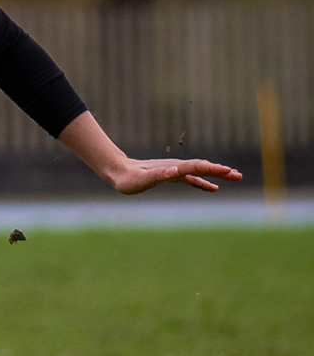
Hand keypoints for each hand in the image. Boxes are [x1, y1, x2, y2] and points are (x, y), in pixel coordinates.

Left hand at [103, 156, 242, 193]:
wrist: (119, 171)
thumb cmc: (129, 178)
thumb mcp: (142, 180)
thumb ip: (158, 175)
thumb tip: (175, 171)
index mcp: (173, 168)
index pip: (197, 167)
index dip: (213, 170)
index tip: (227, 171)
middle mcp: (176, 167)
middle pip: (203, 167)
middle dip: (220, 171)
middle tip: (238, 175)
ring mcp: (175, 171)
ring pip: (200, 172)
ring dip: (217, 175)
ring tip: (234, 177)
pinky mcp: (171, 176)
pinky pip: (192, 179)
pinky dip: (204, 183)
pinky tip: (214, 188)